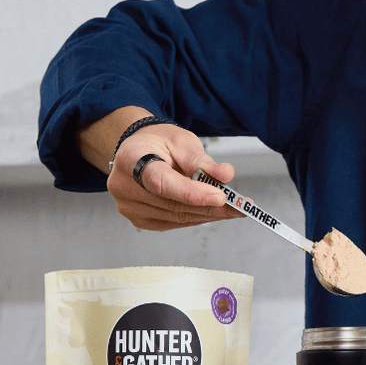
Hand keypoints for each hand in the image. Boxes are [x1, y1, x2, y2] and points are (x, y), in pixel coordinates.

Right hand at [106, 123, 243, 230]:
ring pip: (177, 217)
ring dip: (208, 215)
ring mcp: (130, 207)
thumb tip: (226, 175)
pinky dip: (197, 217)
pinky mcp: (140, 220)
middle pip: (173, 204)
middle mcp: (124, 187)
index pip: (162, 183)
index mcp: (130, 160)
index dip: (192, 193)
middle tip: (241, 206)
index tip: (221, 197)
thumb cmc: (159, 142)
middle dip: (211, 207)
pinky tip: (214, 212)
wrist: (140, 149)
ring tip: (235, 209)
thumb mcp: (182, 141)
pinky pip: (174, 222)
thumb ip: (202, 161)